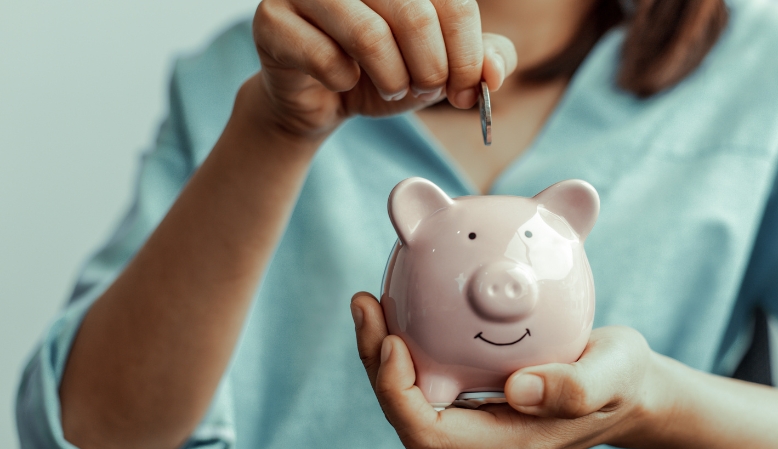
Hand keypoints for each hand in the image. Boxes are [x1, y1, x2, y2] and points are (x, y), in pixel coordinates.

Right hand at [250, 0, 516, 137]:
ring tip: (391, 87)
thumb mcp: (442, 67)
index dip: (467, 56)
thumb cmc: (385, 70)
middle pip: (415, 15)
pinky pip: (326, 60)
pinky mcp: (272, 20)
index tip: (466, 90)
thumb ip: (479, 61)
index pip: (453, 3)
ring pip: (369, 36)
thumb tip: (493, 73)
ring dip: (391, 78)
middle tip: (424, 89)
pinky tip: (342, 82)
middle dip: (430, 69)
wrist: (324, 98)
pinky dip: (345, 84)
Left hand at [351, 292, 658, 448]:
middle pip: (408, 417)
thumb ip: (576, 387)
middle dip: (376, 365)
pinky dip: (408, 353)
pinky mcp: (475, 416)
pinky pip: (427, 389)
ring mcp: (476, 438)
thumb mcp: (615, 373)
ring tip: (371, 302)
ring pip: (411, 403)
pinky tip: (402, 310)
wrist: (628, 392)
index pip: (427, 433)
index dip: (396, 392)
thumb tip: (517, 390)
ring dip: (383, 357)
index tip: (392, 339)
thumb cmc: (623, 380)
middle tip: (366, 303)